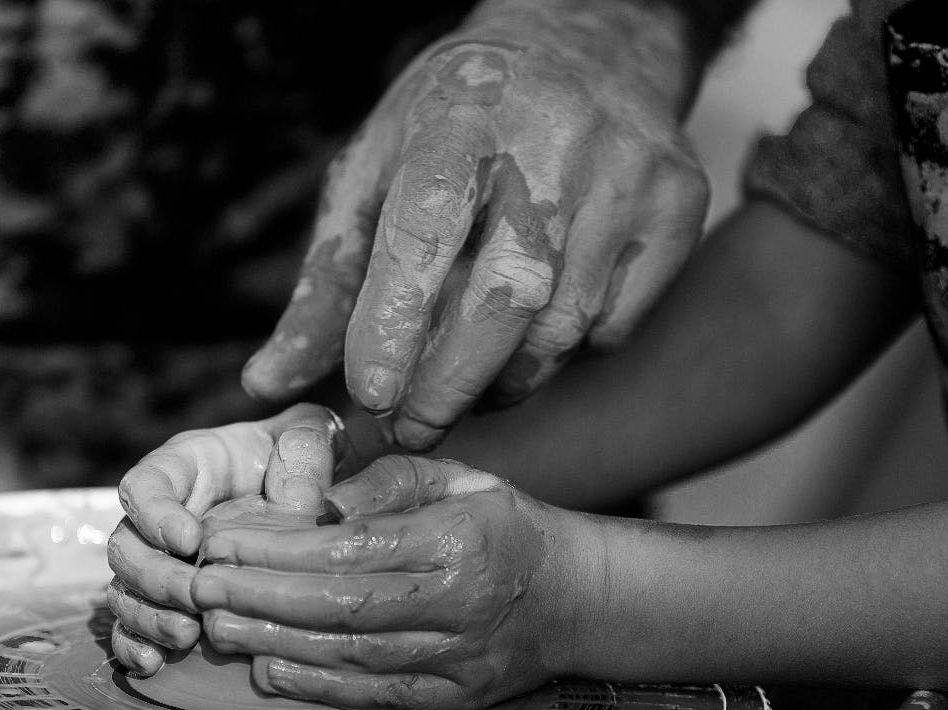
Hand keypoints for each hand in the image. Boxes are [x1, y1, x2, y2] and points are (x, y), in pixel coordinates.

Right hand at [107, 404, 346, 675]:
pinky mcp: (167, 601)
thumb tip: (300, 500)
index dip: (155, 514)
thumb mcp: (310, 437)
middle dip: (155, 576)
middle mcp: (159, 516)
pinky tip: (155, 664)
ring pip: (125, 590)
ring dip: (148, 617)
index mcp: (185, 466)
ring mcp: (159, 560)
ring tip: (186, 636)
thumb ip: (304, 451)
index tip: (189, 539)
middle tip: (195, 595)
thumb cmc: (300, 456)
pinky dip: (136, 646)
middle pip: (126, 546)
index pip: (145, 485)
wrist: (306, 491)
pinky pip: (132, 626)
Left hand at [187, 456, 595, 709]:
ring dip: (273, 643)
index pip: (350, 546)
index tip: (221, 539)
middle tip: (200, 587)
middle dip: (259, 597)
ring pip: (349, 655)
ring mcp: (457, 658)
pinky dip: (316, 686)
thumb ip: (390, 482)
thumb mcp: (459, 478)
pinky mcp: (453, 696)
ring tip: (216, 626)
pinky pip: (374, 695)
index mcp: (457, 539)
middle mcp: (457, 603)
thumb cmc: (504, 525)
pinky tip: (268, 671)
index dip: (277, 547)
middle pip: (340, 605)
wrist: (575, 598)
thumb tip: (321, 502)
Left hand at [242, 1, 710, 449]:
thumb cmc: (462, 119)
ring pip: (563, 327)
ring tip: (465, 388)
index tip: (368, 394)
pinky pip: (615, 325)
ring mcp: (629, 176)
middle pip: (504, 299)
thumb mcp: (377, 172)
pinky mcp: (680, 207)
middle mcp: (555, 142)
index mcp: (460, 119)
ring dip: (504, 383)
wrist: (587, 44)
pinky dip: (566, 354)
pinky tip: (534, 335)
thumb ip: (327, 283)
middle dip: (449, 386)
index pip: (424, 232)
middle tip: (412, 428)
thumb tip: (267, 383)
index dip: (394, 323)